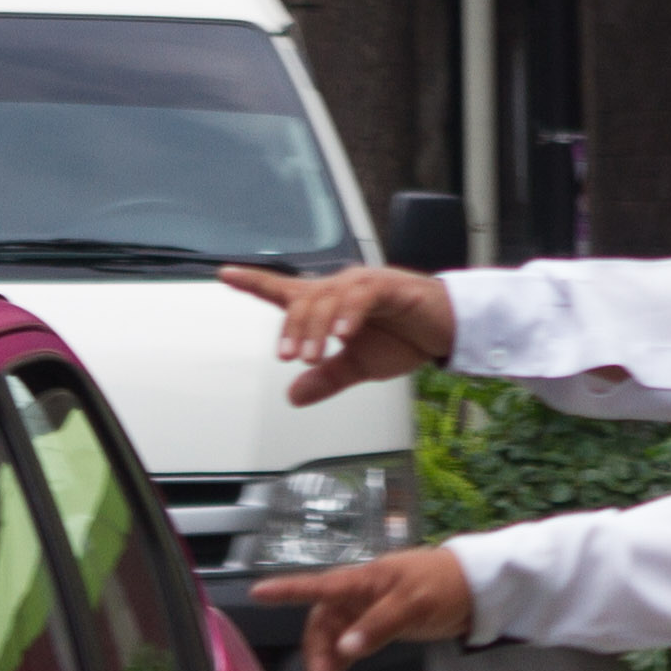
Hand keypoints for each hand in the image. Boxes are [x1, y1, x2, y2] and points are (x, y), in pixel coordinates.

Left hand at [222, 261, 456, 404]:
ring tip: (312, 355)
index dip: (254, 281)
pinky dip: (349, 313)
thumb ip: (326, 378)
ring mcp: (364, 284)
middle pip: (302, 300)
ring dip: (315, 328)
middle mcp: (340, 288)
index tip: (225, 274)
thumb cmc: (402, 338)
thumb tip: (293, 395)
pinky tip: (344, 332)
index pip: (285, 291)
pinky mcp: (389, 286)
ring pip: (327, 298)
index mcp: (328, 305)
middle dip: (292, 330)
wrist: (446, 331)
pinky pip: (362, 295)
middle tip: (290, 359)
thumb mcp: (358, 367)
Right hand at [248, 548, 471, 670]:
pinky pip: (347, 646)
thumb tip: (345, 650)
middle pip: (321, 623)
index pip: (318, 586)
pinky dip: (340, 665)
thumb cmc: (442, 585)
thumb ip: (378, 625)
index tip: (257, 594)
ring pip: (332, 639)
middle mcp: (356, 596)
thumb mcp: (413, 603)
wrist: (473, 589)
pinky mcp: (375, 627)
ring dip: (326, 664)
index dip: (286, 591)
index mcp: (361, 581)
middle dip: (315, 653)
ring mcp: (364, 612)